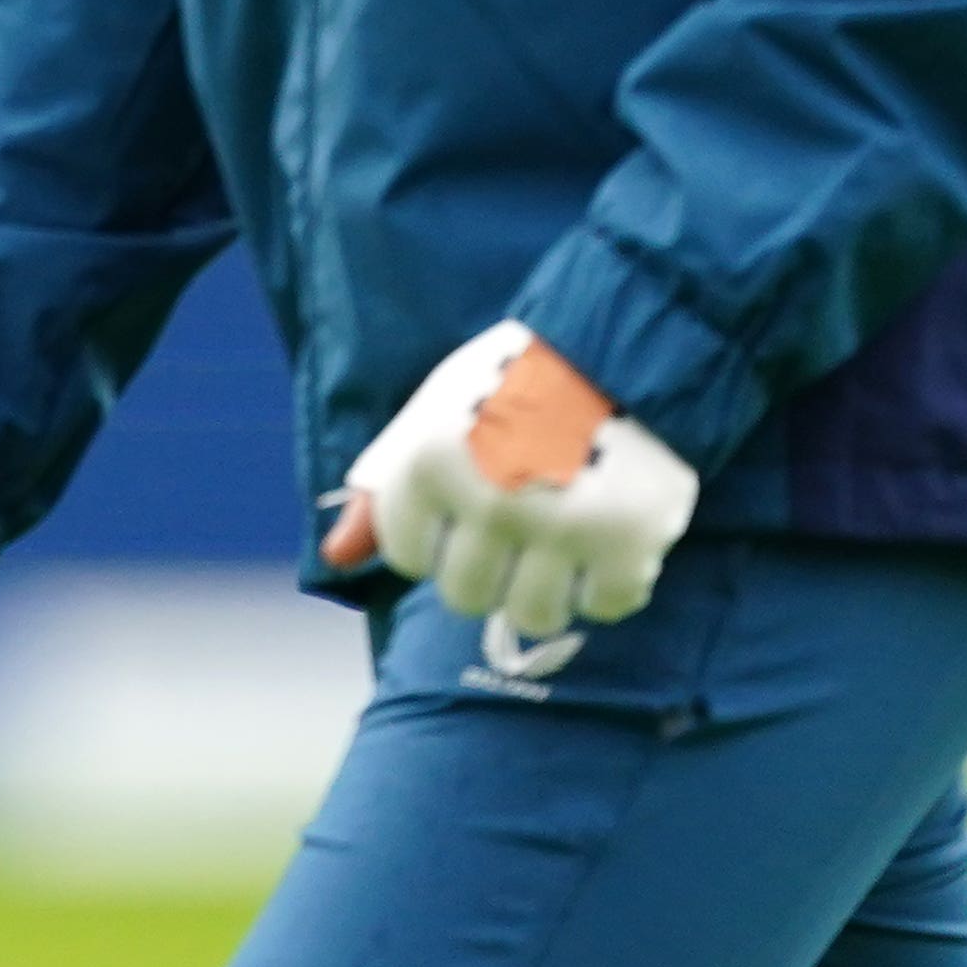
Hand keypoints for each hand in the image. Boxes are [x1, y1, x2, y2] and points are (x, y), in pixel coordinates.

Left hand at [322, 320, 700, 638]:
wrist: (620, 351)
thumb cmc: (510, 385)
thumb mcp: (432, 417)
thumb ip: (382, 491)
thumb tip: (337, 557)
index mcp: (430, 462)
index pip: (407, 557)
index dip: (435, 538)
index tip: (463, 505)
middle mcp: (491, 498)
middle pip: (465, 596)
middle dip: (486, 570)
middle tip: (517, 522)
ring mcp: (561, 525)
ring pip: (533, 615)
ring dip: (545, 588)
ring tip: (560, 534)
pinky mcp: (629, 540)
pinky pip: (606, 607)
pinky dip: (608, 582)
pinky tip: (607, 534)